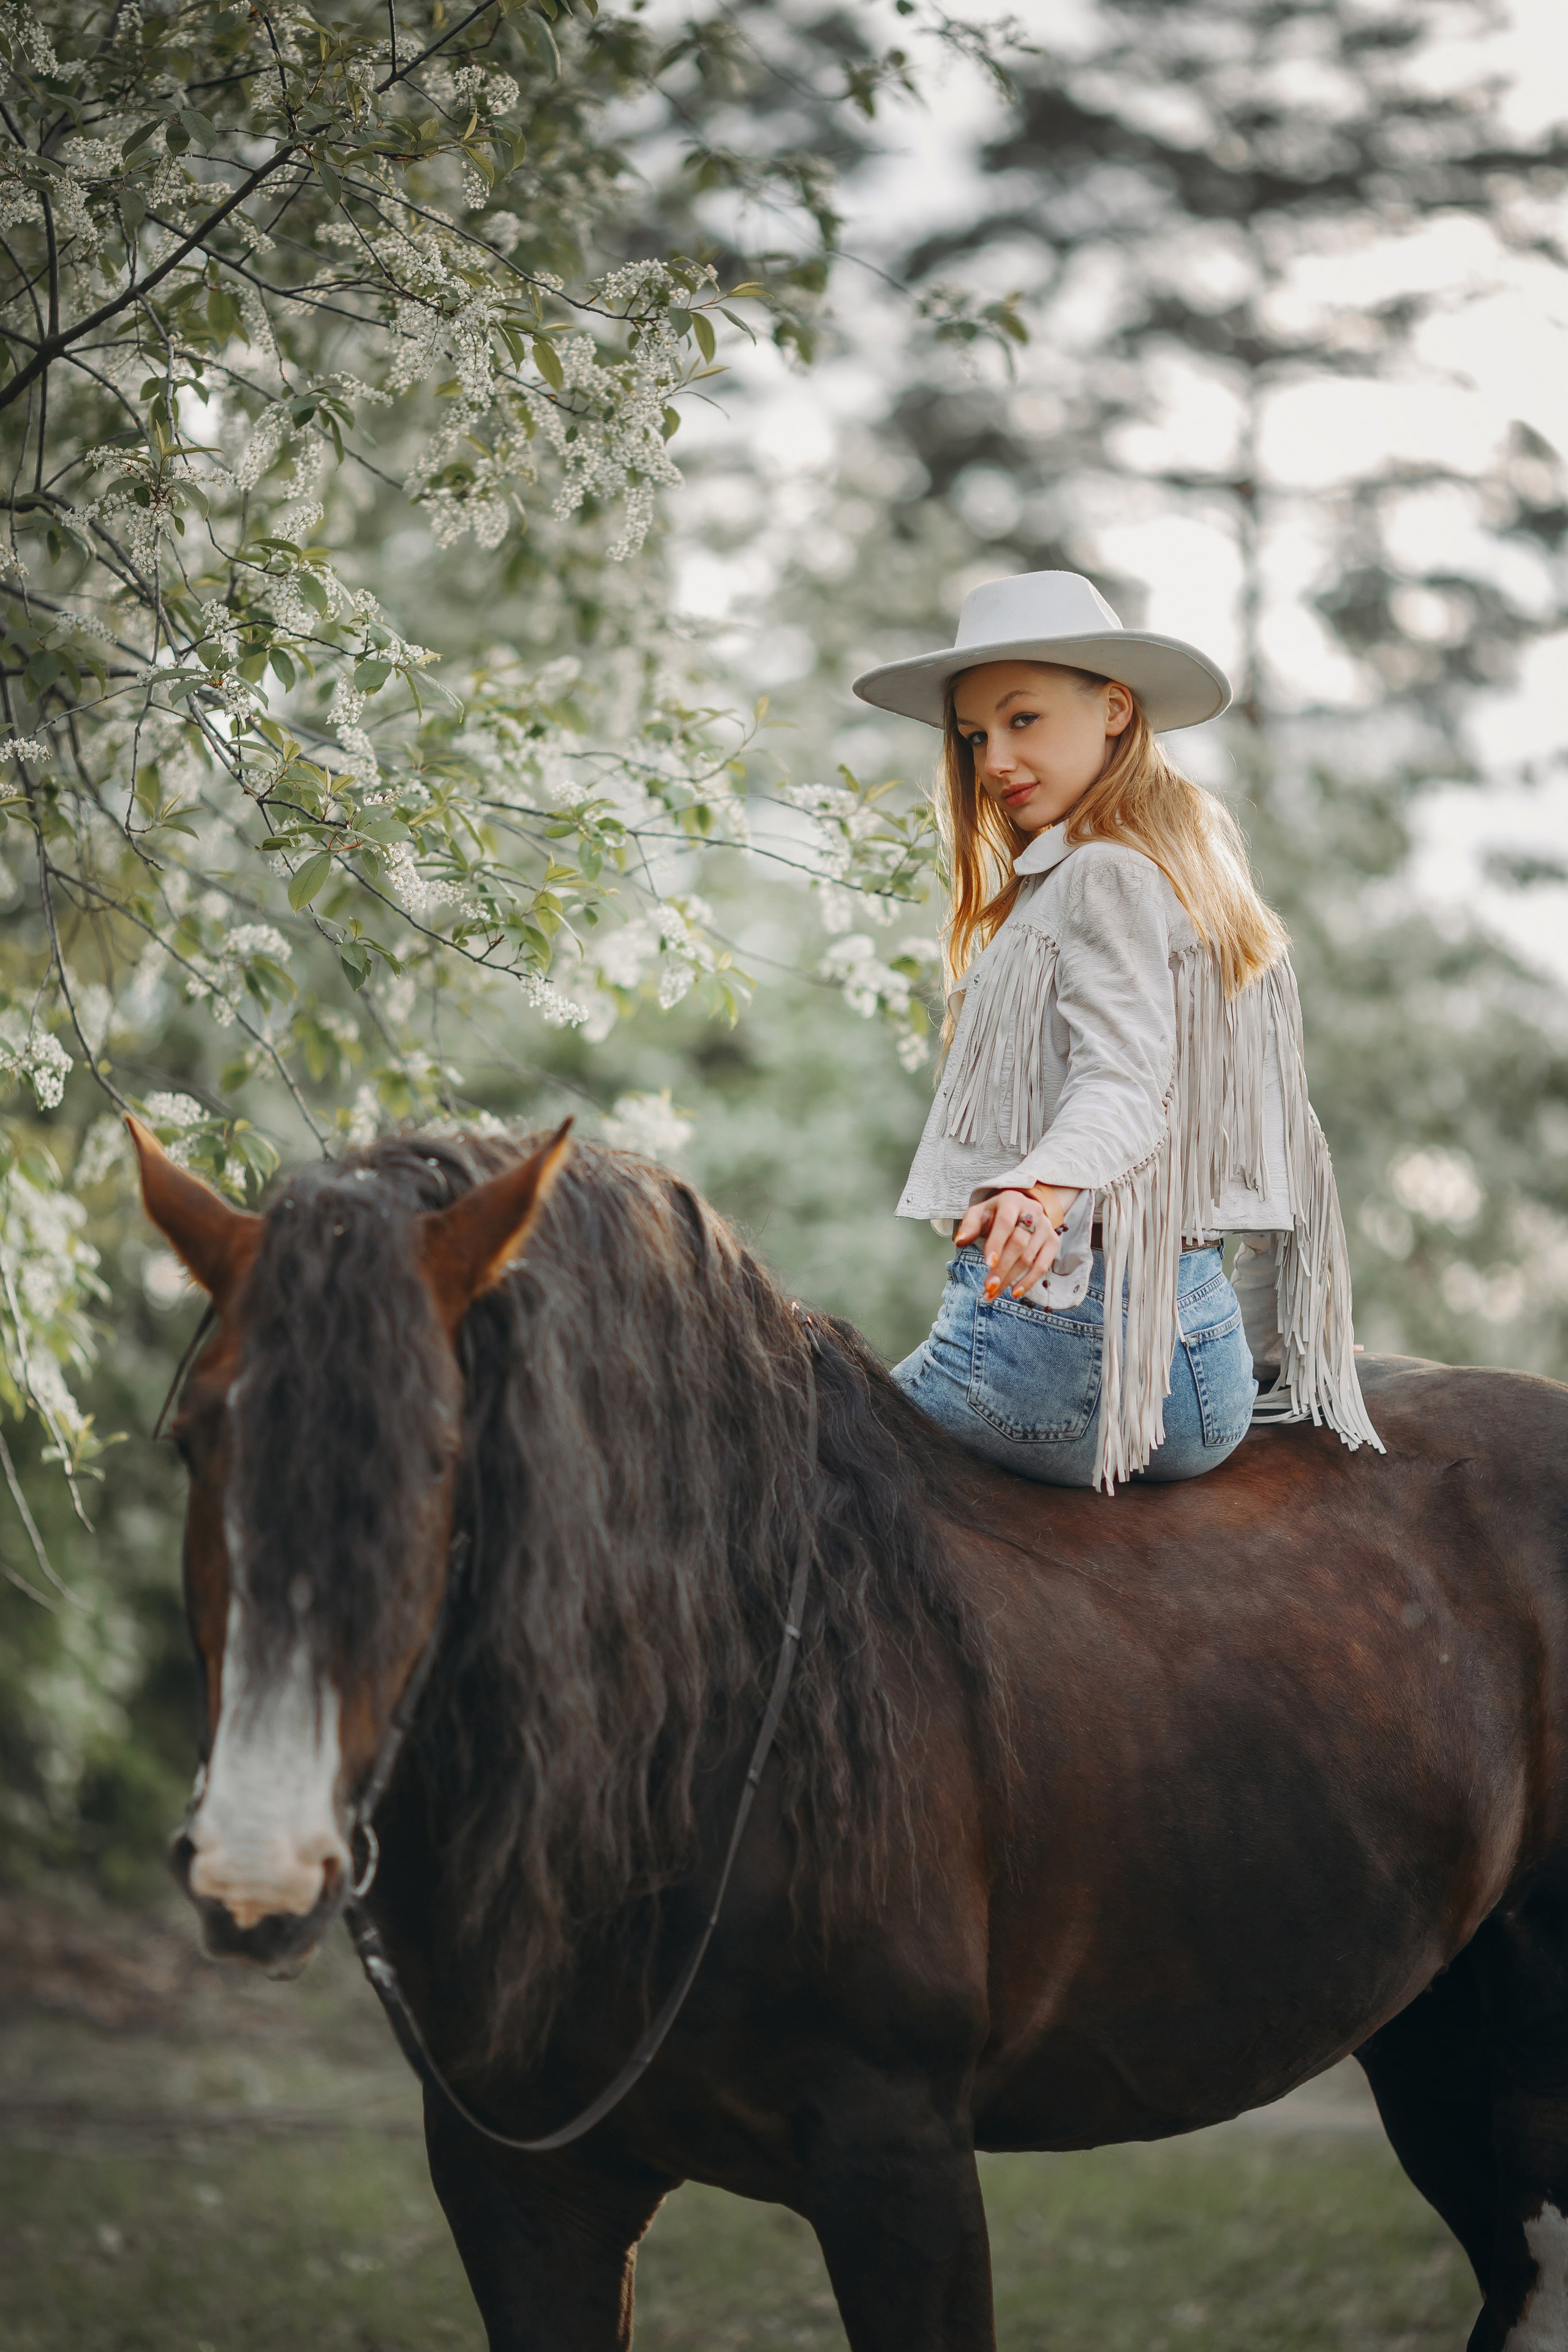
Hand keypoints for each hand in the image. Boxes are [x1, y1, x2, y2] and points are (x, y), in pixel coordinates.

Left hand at [954, 1185, 1078, 1300]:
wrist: (1023, 1208)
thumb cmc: (996, 1213)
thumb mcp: (980, 1212)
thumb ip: (970, 1225)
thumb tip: (959, 1241)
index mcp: (1012, 1201)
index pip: (1005, 1223)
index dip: (997, 1243)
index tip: (988, 1263)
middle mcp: (1032, 1212)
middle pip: (1018, 1244)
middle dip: (1002, 1267)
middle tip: (988, 1286)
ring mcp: (1045, 1227)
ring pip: (1029, 1257)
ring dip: (1011, 1278)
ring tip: (994, 1292)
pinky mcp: (1053, 1241)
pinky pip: (1043, 1265)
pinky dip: (1029, 1281)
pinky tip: (1015, 1292)